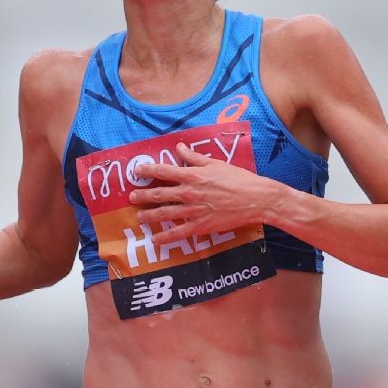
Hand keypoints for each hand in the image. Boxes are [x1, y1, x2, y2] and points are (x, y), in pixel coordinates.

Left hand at [127, 142, 279, 243]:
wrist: (255, 198)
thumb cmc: (238, 179)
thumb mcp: (215, 163)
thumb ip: (194, 157)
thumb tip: (179, 148)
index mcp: (192, 175)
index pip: (163, 171)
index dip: (148, 171)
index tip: (137, 172)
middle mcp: (189, 193)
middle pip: (159, 194)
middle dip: (142, 196)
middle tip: (132, 197)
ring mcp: (193, 210)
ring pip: (165, 214)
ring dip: (149, 215)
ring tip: (140, 217)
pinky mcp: (201, 226)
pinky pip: (178, 233)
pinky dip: (165, 237)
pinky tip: (156, 239)